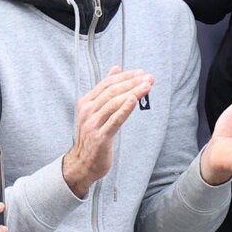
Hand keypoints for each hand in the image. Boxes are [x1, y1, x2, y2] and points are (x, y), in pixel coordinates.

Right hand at [62, 66, 152, 196]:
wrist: (82, 163)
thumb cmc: (92, 136)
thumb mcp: (96, 110)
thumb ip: (105, 90)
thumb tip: (115, 68)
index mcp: (86, 102)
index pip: (107, 84)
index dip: (125, 76)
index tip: (141, 73)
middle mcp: (87, 111)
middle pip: (112, 91)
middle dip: (132, 82)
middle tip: (149, 78)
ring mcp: (92, 124)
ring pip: (114, 103)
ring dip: (132, 93)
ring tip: (147, 87)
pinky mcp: (100, 137)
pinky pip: (114, 121)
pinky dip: (124, 109)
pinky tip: (134, 100)